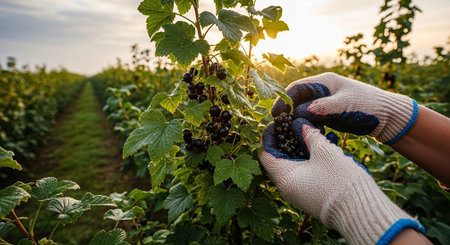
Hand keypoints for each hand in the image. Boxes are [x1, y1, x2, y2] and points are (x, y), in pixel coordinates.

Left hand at [259, 118, 423, 244]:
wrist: (361, 213)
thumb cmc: (340, 182)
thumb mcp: (324, 152)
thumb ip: (310, 135)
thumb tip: (301, 125)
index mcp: (284, 178)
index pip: (266, 153)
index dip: (269, 136)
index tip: (278, 122)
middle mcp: (287, 188)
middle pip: (279, 159)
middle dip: (288, 140)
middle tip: (296, 124)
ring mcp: (299, 193)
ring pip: (294, 165)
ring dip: (302, 148)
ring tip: (312, 131)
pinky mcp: (312, 195)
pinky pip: (305, 173)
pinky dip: (310, 159)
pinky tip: (324, 145)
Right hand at [271, 72, 417, 143]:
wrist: (388, 117)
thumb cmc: (370, 105)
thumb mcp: (346, 104)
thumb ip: (325, 107)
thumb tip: (302, 112)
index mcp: (324, 82)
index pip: (296, 88)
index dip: (283, 100)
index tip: (276, 114)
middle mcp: (321, 92)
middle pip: (295, 100)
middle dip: (285, 112)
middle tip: (277, 126)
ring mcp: (324, 105)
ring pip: (301, 112)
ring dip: (293, 121)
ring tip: (285, 133)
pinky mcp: (328, 117)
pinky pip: (310, 121)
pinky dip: (303, 127)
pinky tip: (299, 136)